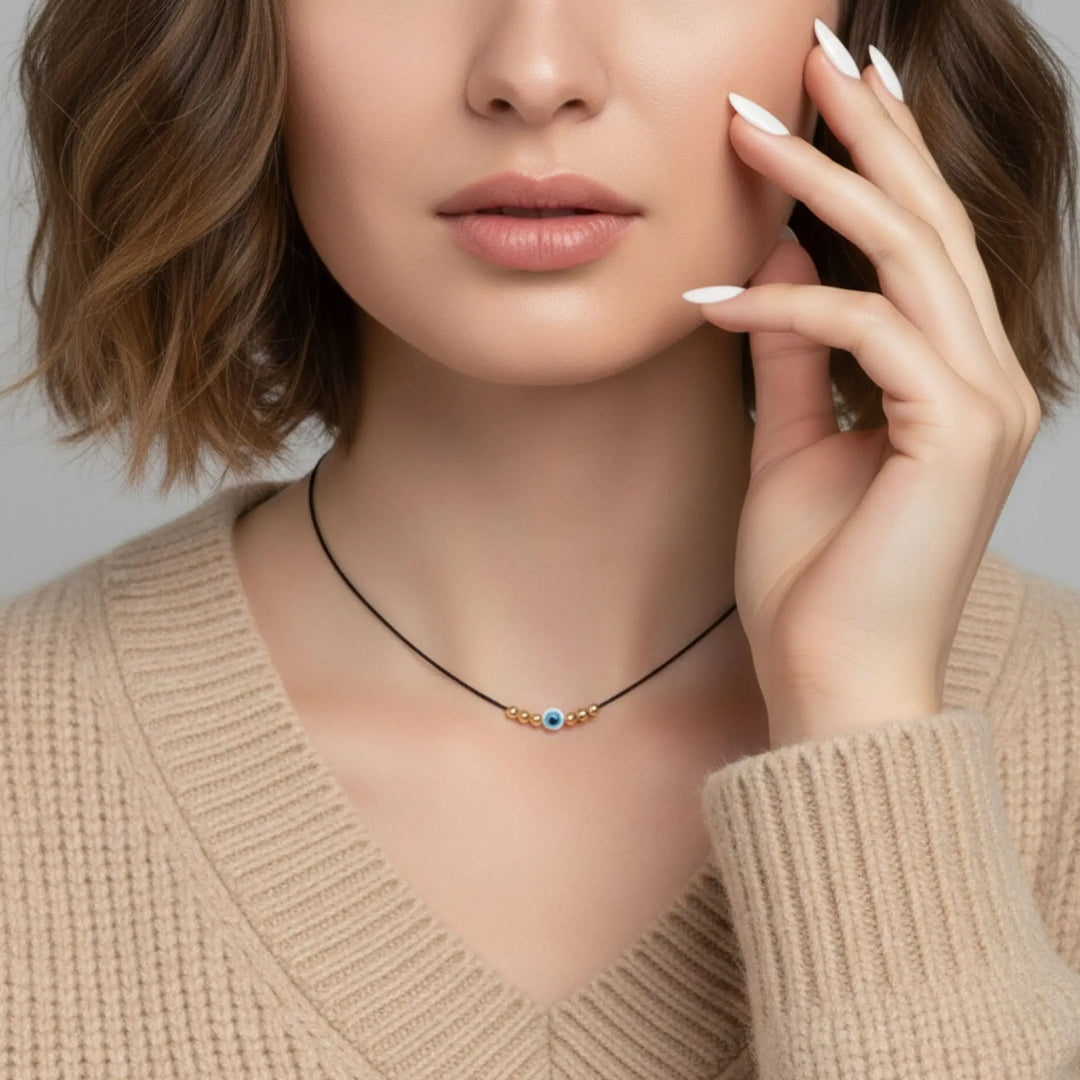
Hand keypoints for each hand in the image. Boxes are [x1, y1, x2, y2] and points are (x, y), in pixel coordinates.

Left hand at [684, 21, 1041, 750]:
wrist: (832, 681)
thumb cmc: (813, 580)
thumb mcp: (792, 445)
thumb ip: (794, 358)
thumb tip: (775, 276)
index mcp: (952, 382)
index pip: (918, 247)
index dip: (877, 162)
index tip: (826, 95)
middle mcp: (986, 378)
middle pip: (926, 224)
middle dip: (865, 133)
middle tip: (811, 51)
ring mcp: (982, 403)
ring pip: (906, 254)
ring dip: (821, 183)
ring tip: (748, 124)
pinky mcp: (953, 431)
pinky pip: (864, 329)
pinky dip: (785, 302)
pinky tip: (710, 297)